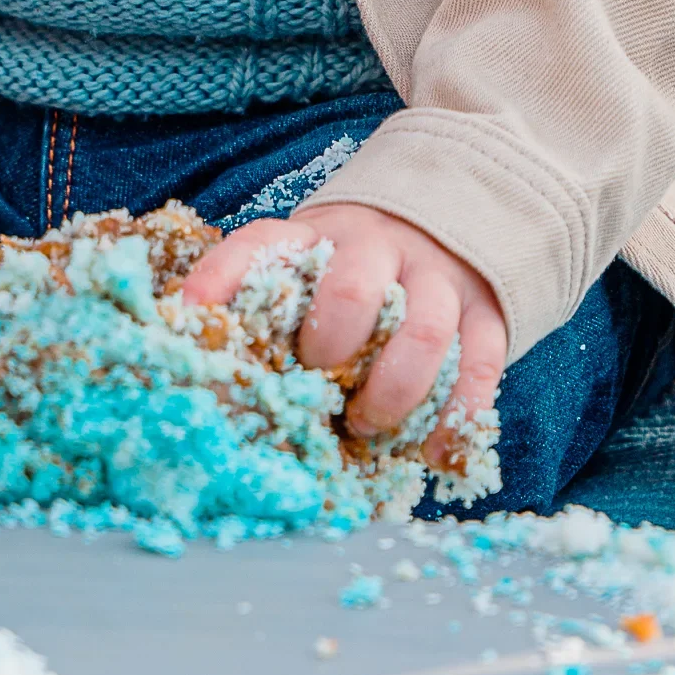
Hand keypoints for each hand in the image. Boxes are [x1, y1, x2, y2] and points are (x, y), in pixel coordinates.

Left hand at [182, 203, 505, 469]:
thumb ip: (255, 306)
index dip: (220, 281)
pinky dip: (455, 415)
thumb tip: (188, 356)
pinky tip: (428, 451)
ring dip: (391, 392)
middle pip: (351, 288)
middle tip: (315, 383)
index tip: (191, 320)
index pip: (258, 246)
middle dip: (328, 348)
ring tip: (367, 427)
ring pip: (424, 331)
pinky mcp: (486, 311)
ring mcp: (436, 278)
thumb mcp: (301, 269)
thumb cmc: (350, 271)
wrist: (443, 222)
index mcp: (314, 237)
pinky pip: (481, 363)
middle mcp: (376, 248)